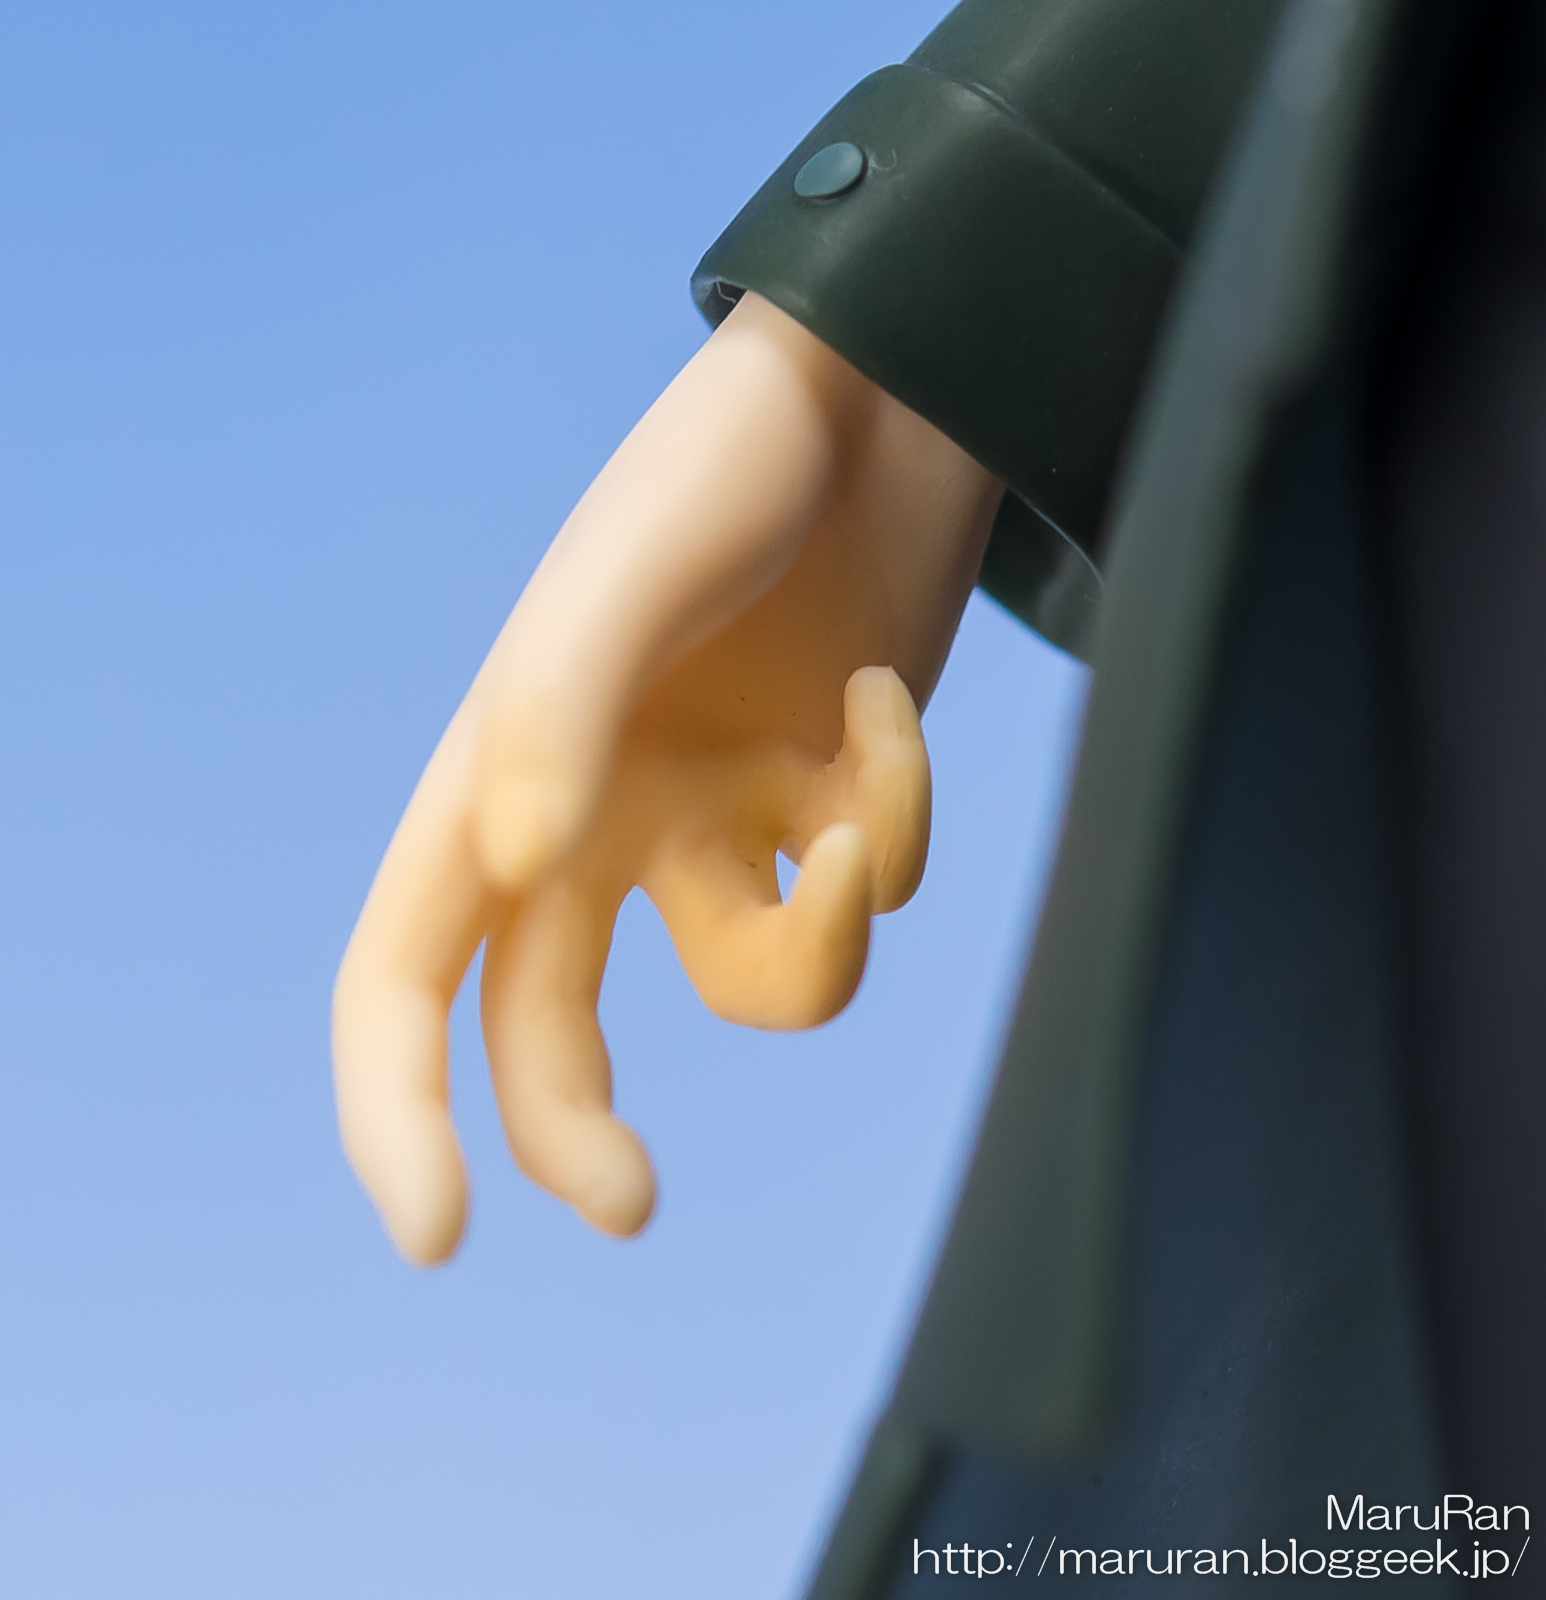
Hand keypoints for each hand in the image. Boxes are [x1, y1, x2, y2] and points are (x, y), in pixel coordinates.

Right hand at [333, 293, 1002, 1262]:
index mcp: (504, 775)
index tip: (440, 1233)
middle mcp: (598, 817)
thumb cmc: (728, 466)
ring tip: (858, 808)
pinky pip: (863, 878)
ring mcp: (718, 815)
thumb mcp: (629, 576)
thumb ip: (557, 712)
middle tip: (633, 1207)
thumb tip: (518, 866)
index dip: (397, 1107)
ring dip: (820, 929)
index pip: (403, 973)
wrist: (876, 399)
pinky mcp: (826, 796)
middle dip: (580, 1131)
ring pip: (754, 970)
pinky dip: (893, 809)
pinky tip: (880, 699)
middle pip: (548, 1032)